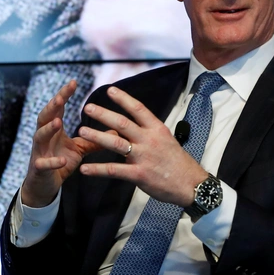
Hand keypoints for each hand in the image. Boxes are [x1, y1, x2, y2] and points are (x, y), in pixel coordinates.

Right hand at [21, 80, 101, 207]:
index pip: (57, 108)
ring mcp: (39, 152)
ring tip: (58, 122)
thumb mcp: (78, 149)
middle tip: (61, 97)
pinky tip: (62, 160)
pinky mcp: (39, 169)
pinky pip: (43, 164)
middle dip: (52, 106)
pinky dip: (52, 162)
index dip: (64, 95)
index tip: (74, 82)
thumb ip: (93, 140)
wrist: (44, 186)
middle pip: (44, 117)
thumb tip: (116, 130)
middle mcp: (44, 138)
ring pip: (39, 136)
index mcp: (53, 130)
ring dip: (48, 129)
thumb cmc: (59, 163)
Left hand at [77, 86, 207, 205]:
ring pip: (116, 143)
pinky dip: (97, 170)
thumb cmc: (178, 163)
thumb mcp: (167, 140)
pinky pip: (114, 170)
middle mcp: (149, 140)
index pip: (138, 109)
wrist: (191, 185)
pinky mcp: (139, 174)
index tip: (110, 90)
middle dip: (103, 114)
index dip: (123, 98)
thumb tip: (135, 123)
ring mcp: (143, 157)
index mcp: (157, 129)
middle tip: (88, 107)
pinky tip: (85, 169)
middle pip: (122, 123)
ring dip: (97, 136)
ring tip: (82, 131)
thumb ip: (149, 132)